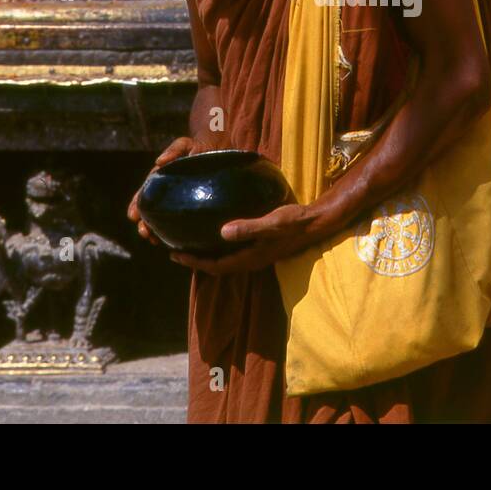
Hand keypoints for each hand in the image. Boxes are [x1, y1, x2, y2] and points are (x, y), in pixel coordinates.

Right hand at [128, 137, 201, 244]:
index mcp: (161, 178)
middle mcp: (167, 192)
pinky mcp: (192, 208)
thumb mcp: (186, 145)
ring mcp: (178, 201)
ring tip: (152, 240)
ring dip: (155, 230)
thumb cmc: (199, 147)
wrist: (219, 152)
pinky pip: (180, 222)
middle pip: (152, 209)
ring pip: (163, 218)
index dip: (137, 204)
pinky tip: (171, 241)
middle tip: (143, 232)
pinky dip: (173, 232)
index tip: (132, 216)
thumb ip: (174, 149)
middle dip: (144, 222)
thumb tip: (158, 162)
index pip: (145, 193)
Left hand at [169, 203, 323, 274]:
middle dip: (196, 261)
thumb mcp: (272, 223)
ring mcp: (256, 255)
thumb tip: (223, 231)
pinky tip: (215, 235)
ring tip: (190, 244)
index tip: (175, 254)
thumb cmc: (294, 222)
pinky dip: (219, 248)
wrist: (315, 224)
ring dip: (207, 255)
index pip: (215, 266)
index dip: (194, 262)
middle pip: (217, 266)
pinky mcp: (260, 247)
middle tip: (176, 251)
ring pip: (225, 260)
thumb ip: (249, 228)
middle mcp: (251, 260)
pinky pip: (233, 253)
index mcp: (250, 258)